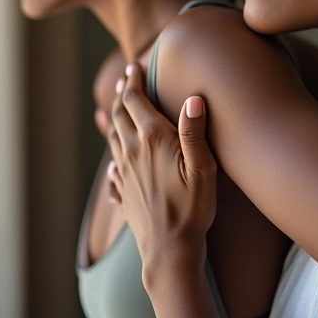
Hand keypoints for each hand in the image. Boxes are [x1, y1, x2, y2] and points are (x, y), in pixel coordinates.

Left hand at [107, 62, 217, 281]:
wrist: (169, 251)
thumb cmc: (192, 208)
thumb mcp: (203, 167)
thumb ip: (194, 131)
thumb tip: (194, 99)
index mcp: (152, 139)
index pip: (135, 101)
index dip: (133, 81)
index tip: (134, 66)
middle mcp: (133, 152)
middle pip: (120, 115)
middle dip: (122, 94)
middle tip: (125, 79)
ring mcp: (125, 173)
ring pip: (114, 137)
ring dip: (115, 118)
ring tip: (118, 108)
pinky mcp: (124, 192)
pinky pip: (114, 168)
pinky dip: (114, 155)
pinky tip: (116, 162)